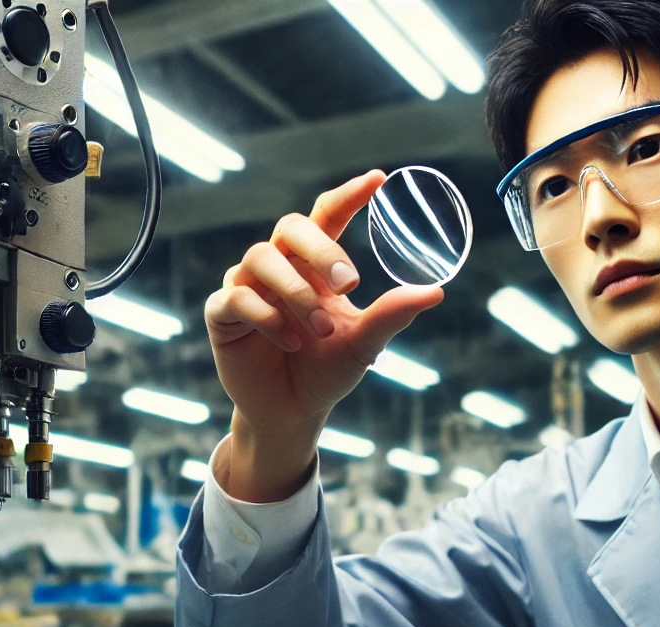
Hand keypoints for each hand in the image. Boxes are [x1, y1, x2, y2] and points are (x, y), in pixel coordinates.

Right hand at [204, 169, 443, 500]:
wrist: (293, 412)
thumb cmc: (327, 371)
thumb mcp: (364, 343)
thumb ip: (392, 314)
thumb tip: (436, 291)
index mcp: (313, 266)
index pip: (328, 216)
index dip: (349, 196)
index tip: (378, 180)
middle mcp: (280, 267)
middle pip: (291, 228)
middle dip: (321, 249)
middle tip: (352, 282)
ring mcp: (247, 286)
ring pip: (262, 260)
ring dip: (298, 294)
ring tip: (321, 331)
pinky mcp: (223, 315)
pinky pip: (237, 297)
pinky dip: (267, 317)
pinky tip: (291, 341)